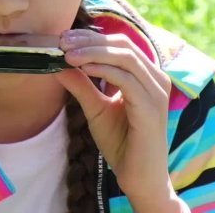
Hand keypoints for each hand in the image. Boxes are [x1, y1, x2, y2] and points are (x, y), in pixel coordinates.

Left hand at [55, 29, 174, 204]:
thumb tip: (57, 64)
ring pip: (125, 57)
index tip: (63, 38)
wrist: (137, 177)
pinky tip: (82, 68)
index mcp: (146, 75)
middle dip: (89, 40)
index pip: (120, 43)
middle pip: (123, 44)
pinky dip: (103, 69)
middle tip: (62, 42)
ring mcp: (156, 91)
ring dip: (93, 52)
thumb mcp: (95, 108)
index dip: (91, 37)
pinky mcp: (151, 107)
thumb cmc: (121, 142)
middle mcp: (156, 78)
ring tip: (67, 55)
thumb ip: (80, 85)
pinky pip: (126, 79)